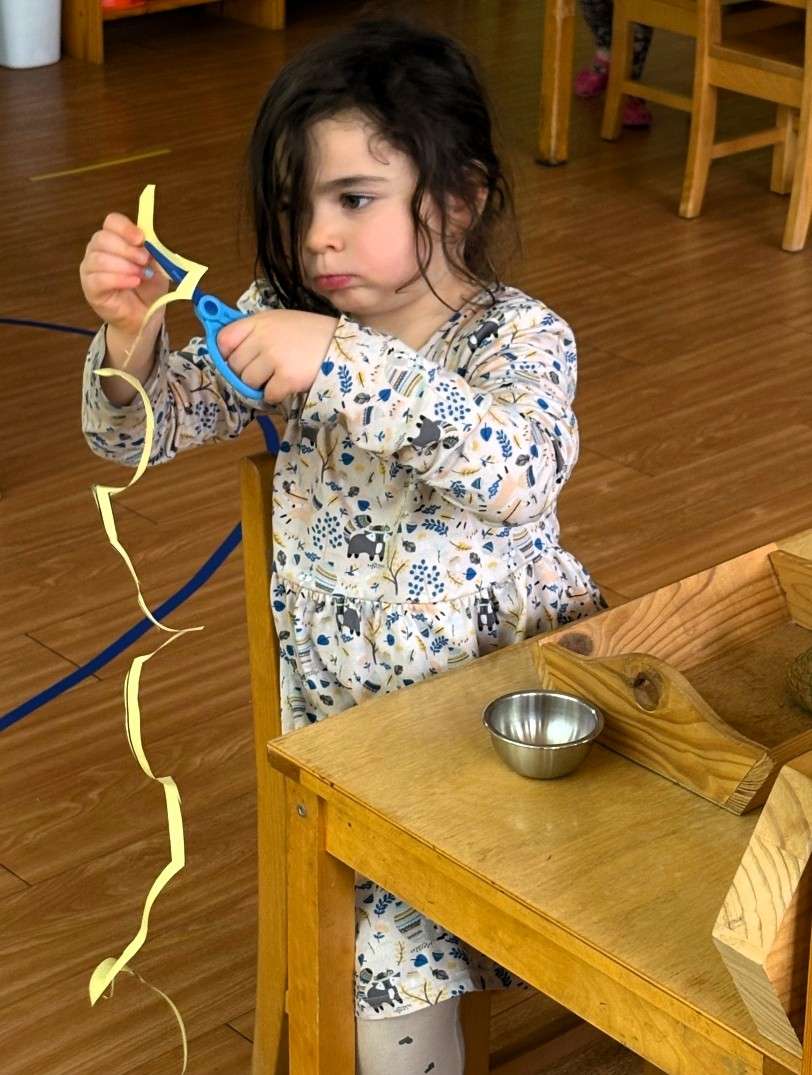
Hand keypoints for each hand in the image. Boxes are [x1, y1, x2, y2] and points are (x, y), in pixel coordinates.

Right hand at [80, 213, 168, 337]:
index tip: (141, 239)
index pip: (112, 222)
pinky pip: (99, 279)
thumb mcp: (157, 267)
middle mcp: (97, 250)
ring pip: (99, 259)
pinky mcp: (90, 288)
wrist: (145, 314)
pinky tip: (133, 282)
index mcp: (114, 239)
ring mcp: (90, 269)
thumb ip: (153, 253)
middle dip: (127, 249)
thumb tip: (149, 244)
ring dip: (124, 266)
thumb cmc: (148, 288)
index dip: (125, 228)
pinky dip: (119, 279)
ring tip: (140, 275)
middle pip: (103, 238)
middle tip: (144, 261)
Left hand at [218, 309, 338, 404]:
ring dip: (261, 385)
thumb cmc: (312, 335)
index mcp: (259, 321)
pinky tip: (289, 385)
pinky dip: (276, 395)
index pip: (224, 339)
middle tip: (267, 371)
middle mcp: (263, 337)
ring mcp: (274, 358)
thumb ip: (256, 332)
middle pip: (235, 366)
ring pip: (248, 382)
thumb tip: (228, 350)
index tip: (237, 360)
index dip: (227, 354)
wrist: (343, 348)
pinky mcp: (285, 378)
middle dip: (248, 372)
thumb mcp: (281, 322)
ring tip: (279, 377)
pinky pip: (267, 395)